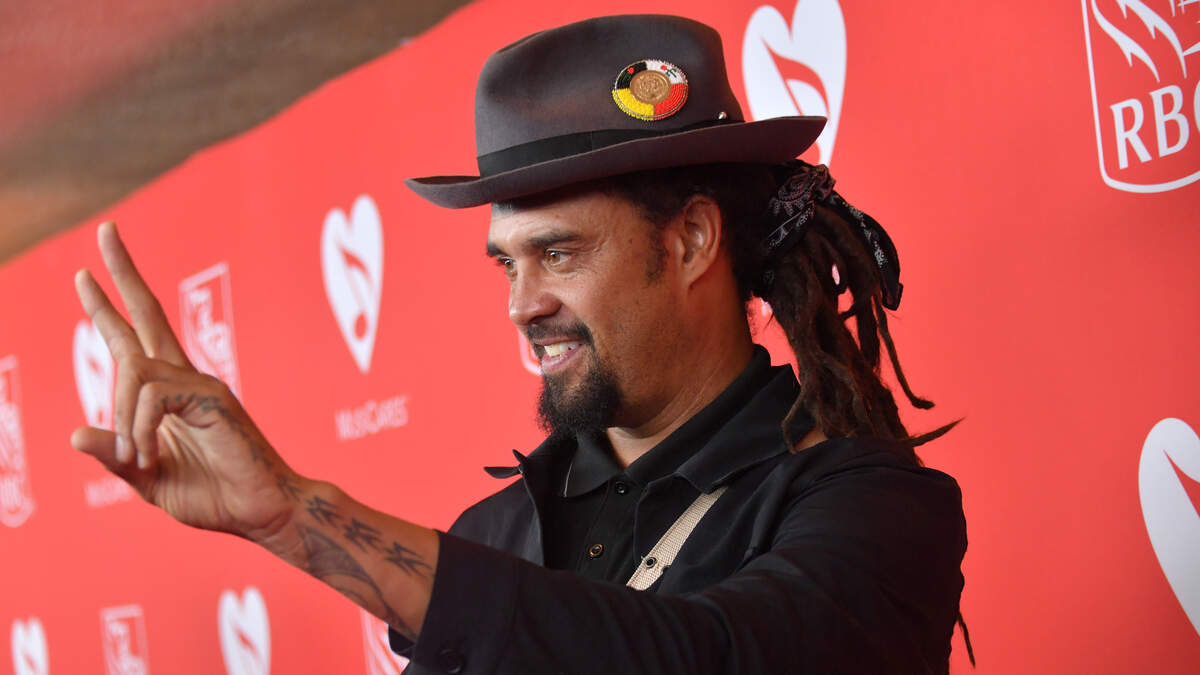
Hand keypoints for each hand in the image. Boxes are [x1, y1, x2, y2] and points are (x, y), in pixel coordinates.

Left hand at [71, 222, 296, 542]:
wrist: (263, 512)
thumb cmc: (215, 496)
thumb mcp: (149, 479)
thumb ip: (117, 457)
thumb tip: (74, 434)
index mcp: (170, 394)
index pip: (135, 337)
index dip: (108, 307)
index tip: (84, 275)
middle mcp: (186, 377)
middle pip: (147, 312)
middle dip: (122, 271)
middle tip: (106, 229)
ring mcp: (201, 384)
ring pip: (134, 371)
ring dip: (122, 421)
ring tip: (140, 460)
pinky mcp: (211, 397)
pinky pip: (151, 396)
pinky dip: (139, 429)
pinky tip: (149, 456)